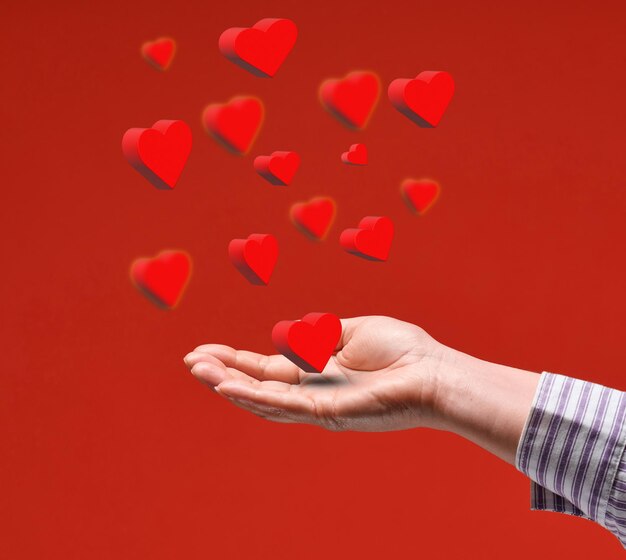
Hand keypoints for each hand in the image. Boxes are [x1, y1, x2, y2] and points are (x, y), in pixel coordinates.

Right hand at [183, 316, 449, 431]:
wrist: (434, 373)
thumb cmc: (403, 351)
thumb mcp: (353, 330)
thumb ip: (321, 333)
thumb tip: (295, 331)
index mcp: (317, 371)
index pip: (267, 368)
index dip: (236, 359)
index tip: (206, 349)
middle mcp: (313, 391)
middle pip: (258, 384)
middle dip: (223, 373)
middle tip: (190, 361)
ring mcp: (318, 404)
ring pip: (264, 398)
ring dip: (229, 385)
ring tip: (198, 370)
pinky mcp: (328, 412)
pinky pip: (285, 405)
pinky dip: (254, 396)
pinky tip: (227, 386)